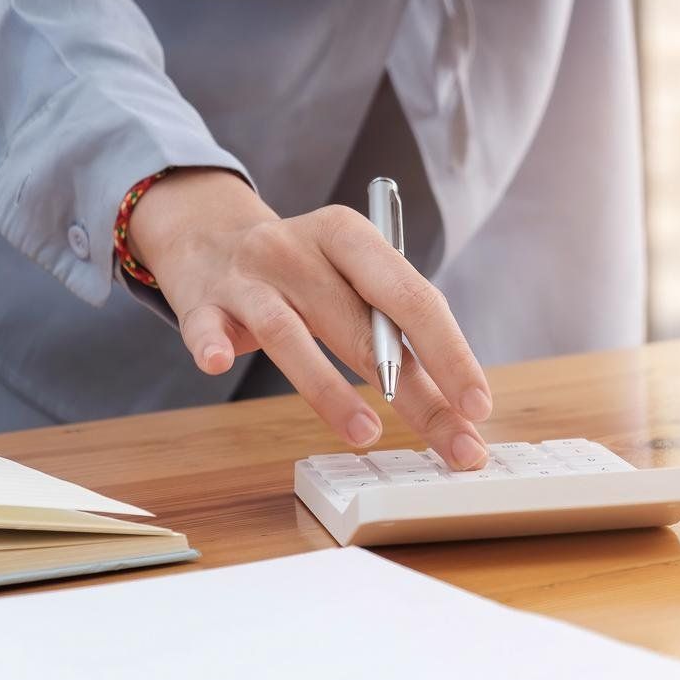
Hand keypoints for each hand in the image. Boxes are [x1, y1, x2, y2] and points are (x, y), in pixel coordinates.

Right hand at [127, 168, 492, 468]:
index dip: (451, 355)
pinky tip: (221, 363)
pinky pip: (206, 327)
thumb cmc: (302, 272)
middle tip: (453, 444)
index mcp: (352, 238)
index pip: (414, 299)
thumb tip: (454, 406)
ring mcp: (248, 275)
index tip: (479, 406)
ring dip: (330, 388)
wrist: (208, 235)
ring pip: (290, 334)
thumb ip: (394, 329)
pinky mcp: (201, 301)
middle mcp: (301, 250)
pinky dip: (213, 344)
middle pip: (364, 325)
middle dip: (415, 393)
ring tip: (368, 434)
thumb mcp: (352, 280)